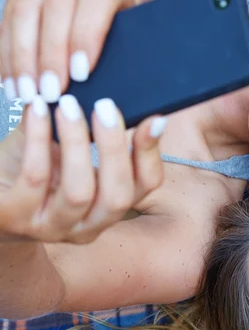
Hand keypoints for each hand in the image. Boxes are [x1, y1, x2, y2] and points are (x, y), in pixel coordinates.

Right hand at [0, 0, 134, 102]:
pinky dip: (6, 54)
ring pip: (23, 14)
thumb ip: (126, 43)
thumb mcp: (131, 24)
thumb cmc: (120, 14)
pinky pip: (6, 20)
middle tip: (50, 93)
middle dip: (50, 57)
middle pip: (54, 11)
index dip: (85, 39)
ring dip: (22, 59)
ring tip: (26, 93)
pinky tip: (10, 81)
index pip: (95, 4)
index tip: (80, 74)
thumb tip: (117, 81)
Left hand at [0, 95, 165, 243]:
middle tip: (105, 107)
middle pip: (119, 197)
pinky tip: (39, 110)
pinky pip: (35, 178)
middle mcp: (88, 226)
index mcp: (109, 206)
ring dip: (77, 144)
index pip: (146, 186)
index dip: (151, 154)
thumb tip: (120, 101)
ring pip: (80, 192)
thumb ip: (98, 132)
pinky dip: (40, 139)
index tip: (152, 119)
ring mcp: (51, 228)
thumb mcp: (70, 150)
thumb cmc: (34, 167)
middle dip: (115, 149)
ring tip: (68, 106)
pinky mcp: (14, 218)